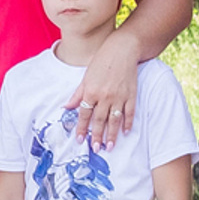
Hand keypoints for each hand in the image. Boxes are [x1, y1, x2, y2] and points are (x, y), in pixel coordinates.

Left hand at [68, 29, 141, 144]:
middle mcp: (105, 96)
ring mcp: (119, 96)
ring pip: (115, 120)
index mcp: (91, 91)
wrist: (122, 50)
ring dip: (112, 135)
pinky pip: (130, 112)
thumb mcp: (86, 77)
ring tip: (110, 147)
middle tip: (96, 149)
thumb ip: (77, 94)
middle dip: (97, 136)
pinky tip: (125, 132)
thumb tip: (67, 107)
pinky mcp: (131, 95)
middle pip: (99, 120)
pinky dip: (128, 123)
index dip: (82, 128)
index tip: (80, 140)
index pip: (84, 114)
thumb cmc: (101, 62)